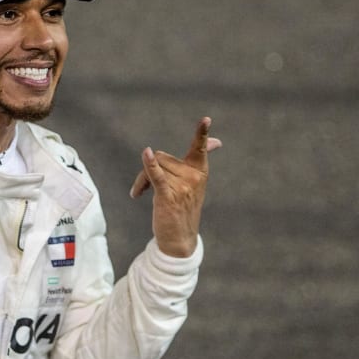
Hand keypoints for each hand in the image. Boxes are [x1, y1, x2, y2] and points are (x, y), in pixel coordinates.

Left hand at [129, 117, 221, 257]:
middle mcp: (193, 177)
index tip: (206, 120)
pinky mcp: (168, 196)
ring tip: (141, 193)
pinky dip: (150, 165)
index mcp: (200, 171)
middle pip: (162, 157)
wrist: (179, 239)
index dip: (202, 133)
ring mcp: (182, 187)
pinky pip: (156, 175)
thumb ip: (198, 160)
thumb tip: (217, 142)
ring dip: (141, 180)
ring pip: (153, 167)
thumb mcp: (193, 183)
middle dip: (149, 168)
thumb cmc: (183, 207)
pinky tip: (147, 153)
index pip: (200, 148)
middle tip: (144, 187)